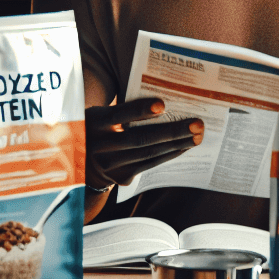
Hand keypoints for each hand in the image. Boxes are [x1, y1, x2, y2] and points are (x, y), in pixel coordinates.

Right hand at [87, 97, 202, 188]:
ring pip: (149, 153)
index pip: (119, 114)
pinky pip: (150, 165)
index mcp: (94, 122)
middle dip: (172, 131)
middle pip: (141, 138)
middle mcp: (100, 146)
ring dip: (177, 144)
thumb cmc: (98, 129)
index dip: (141, 111)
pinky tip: (185, 146)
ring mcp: (111, 165)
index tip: (163, 104)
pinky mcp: (122, 177)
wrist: (80, 163)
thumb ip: (122, 110)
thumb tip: (163, 101)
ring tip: (198, 135)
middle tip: (198, 124)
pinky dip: (169, 154)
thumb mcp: (99, 115)